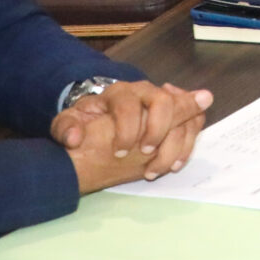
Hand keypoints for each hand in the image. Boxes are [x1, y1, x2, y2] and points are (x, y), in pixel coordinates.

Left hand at [55, 80, 211, 191]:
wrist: (100, 122)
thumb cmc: (85, 124)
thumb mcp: (68, 124)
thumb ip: (66, 129)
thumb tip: (75, 139)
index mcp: (118, 93)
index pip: (128, 104)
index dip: (127, 129)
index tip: (121, 153)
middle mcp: (144, 92)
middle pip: (162, 100)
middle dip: (158, 129)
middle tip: (146, 153)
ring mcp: (164, 101)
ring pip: (184, 111)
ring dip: (178, 141)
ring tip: (166, 167)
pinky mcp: (176, 115)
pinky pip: (194, 122)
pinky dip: (189, 143)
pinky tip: (176, 164)